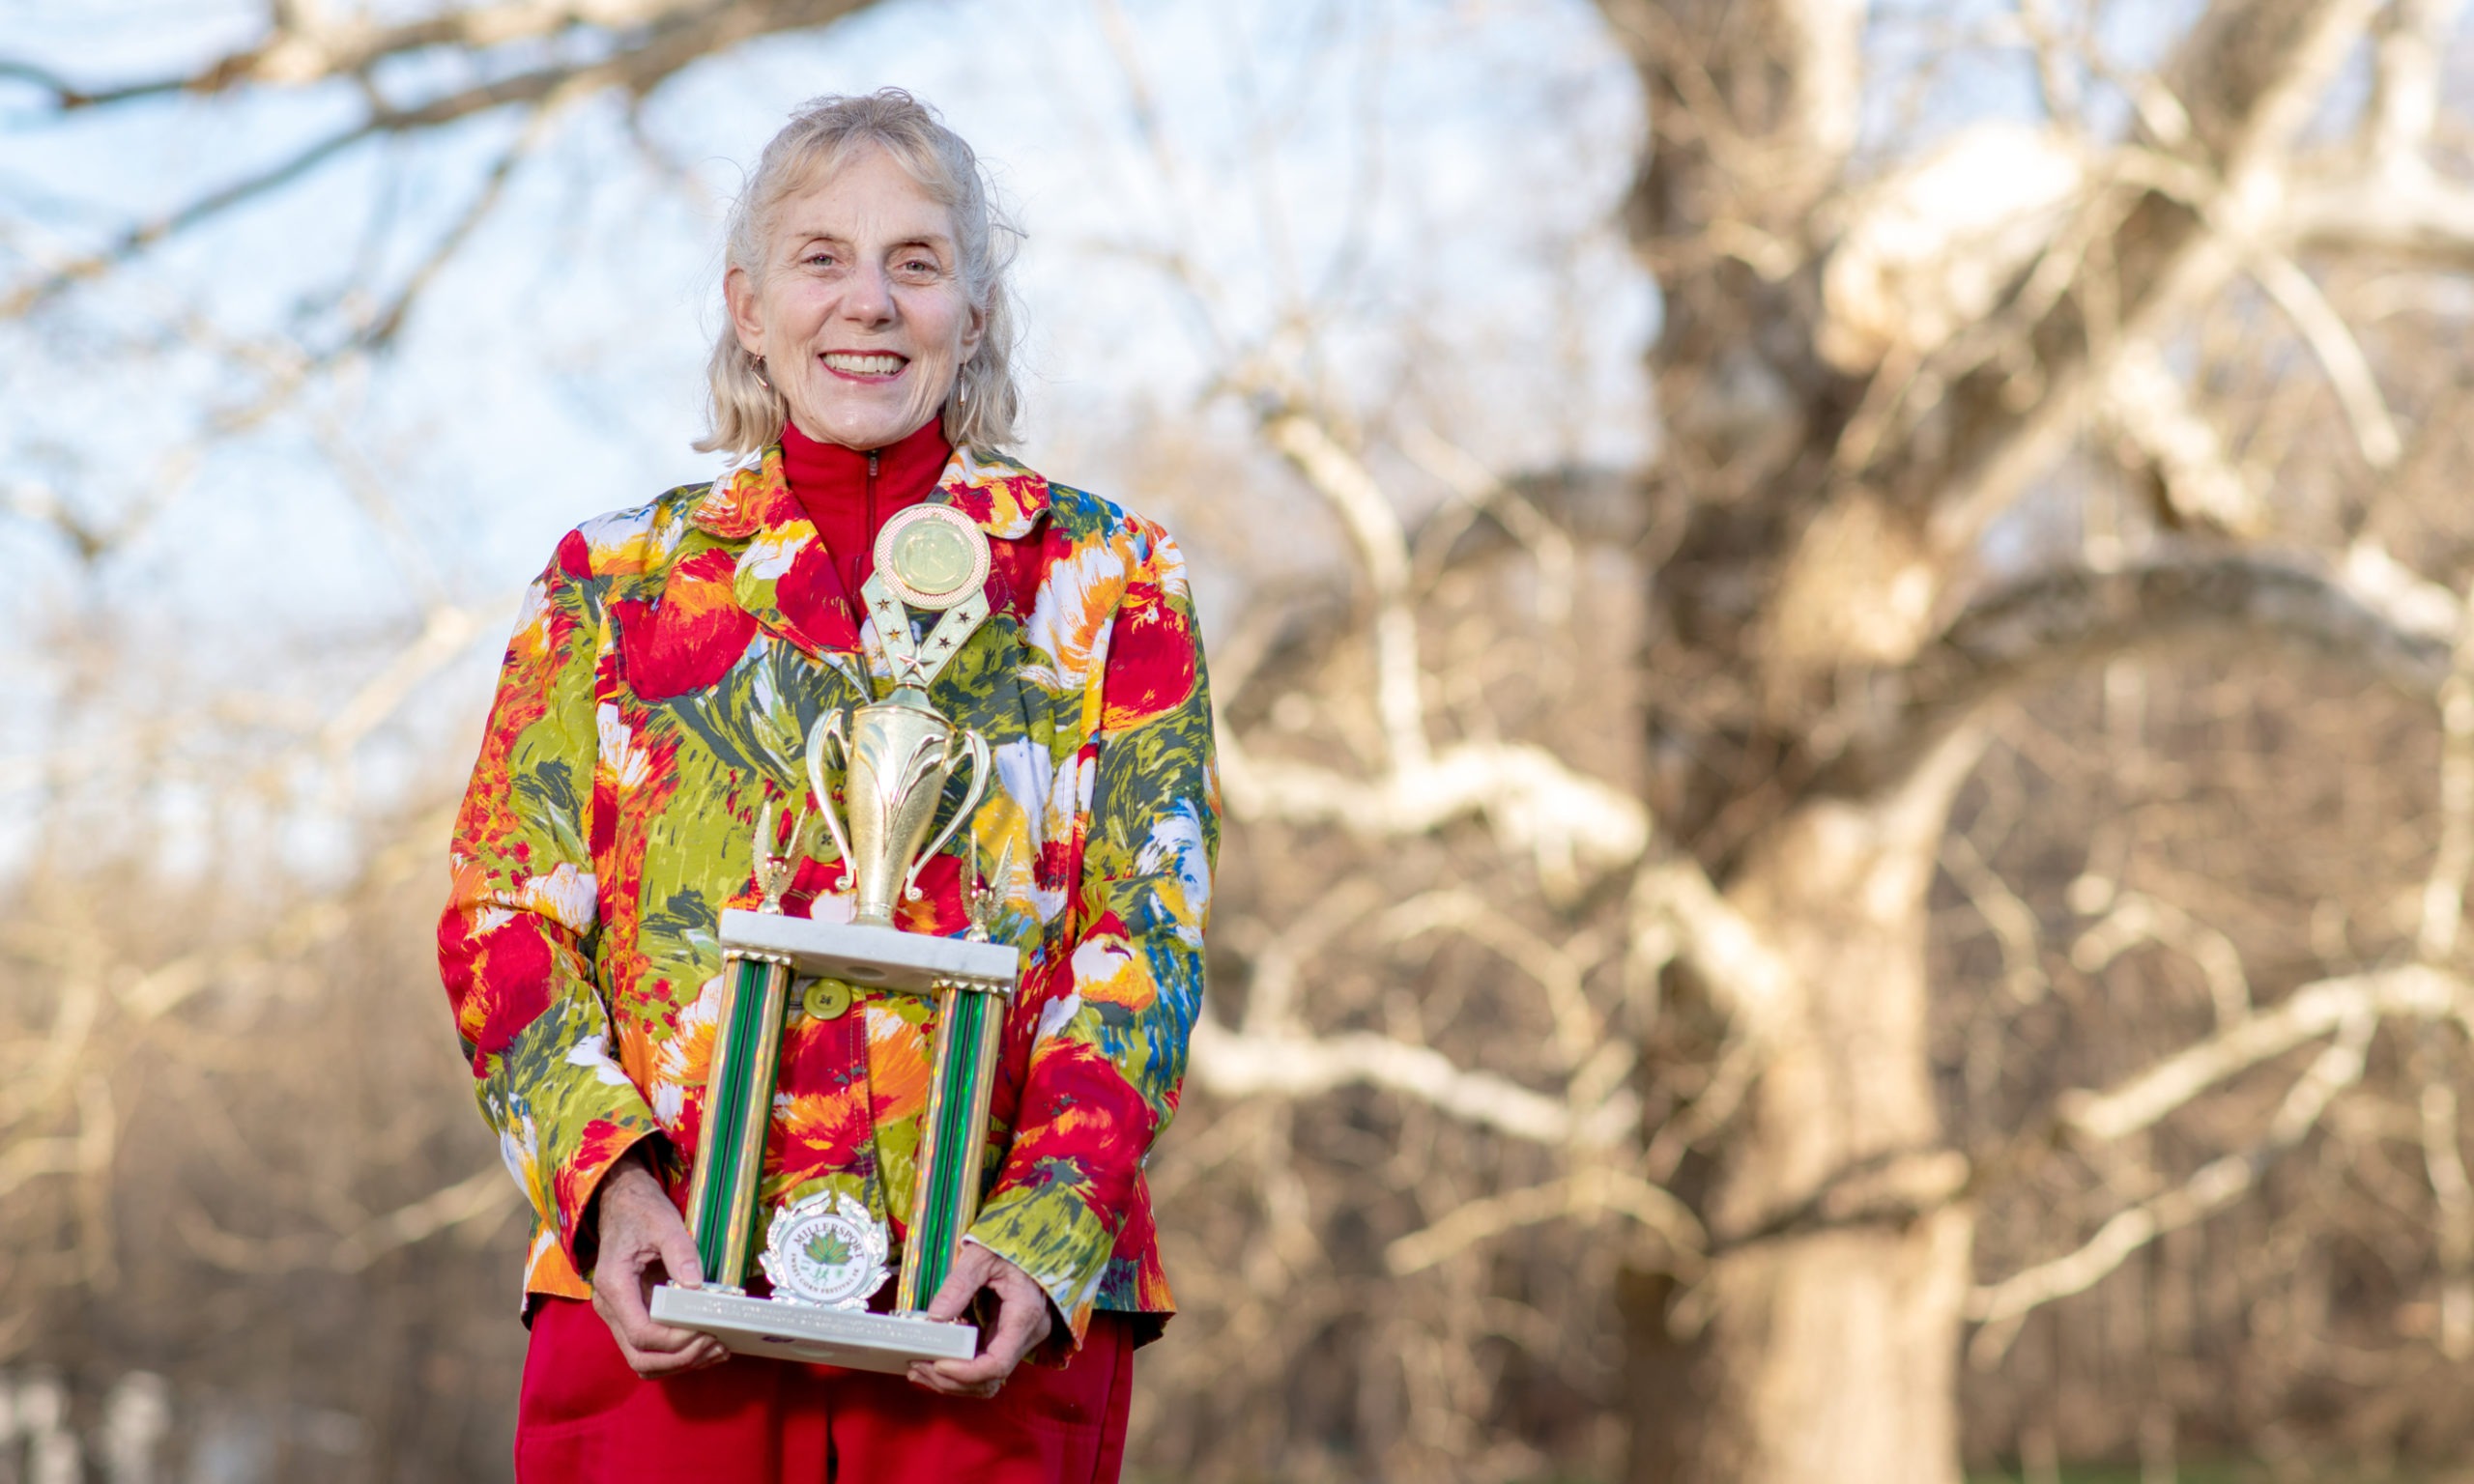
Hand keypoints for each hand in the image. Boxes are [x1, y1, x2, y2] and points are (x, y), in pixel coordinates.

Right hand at [587, 1151, 727, 1377]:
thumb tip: (696, 1286)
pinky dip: (676, 1355)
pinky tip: (705, 1345)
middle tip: (716, 1346)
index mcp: (615, 1286)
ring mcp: (618, 1315)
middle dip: (681, 1359)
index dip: (676, 1341)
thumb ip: (681, 1252)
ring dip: (680, 1363)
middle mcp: (610, 1308)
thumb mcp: (664, 1223)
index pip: (642, 1333)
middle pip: (640, 1357)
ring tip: (717, 1350)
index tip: (707, 1331)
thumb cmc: (641, 1211)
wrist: (622, 1204)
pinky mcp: (631, 1315)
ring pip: (643, 1360)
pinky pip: (649, 1349)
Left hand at [905, 1242, 1055, 1397]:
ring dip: (953, 1383)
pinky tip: (935, 1363)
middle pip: (990, 1379)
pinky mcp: (1010, 1339)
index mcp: (1025, 1314)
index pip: (997, 1363)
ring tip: (919, 1370)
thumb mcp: (982, 1256)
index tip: (937, 1364)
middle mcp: (1028, 1334)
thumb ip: (959, 1285)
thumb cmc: (1010, 1245)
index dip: (965, 1372)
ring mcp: (1021, 1339)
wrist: (1033, 1239)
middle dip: (951, 1381)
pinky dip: (961, 1373)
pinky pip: (986, 1368)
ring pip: (987, 1381)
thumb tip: (935, 1316)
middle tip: (917, 1367)